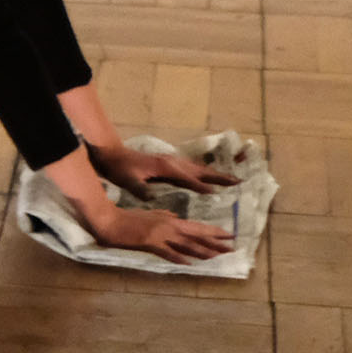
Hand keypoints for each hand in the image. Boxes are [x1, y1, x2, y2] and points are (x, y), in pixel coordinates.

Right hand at [90, 203, 235, 264]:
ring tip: (218, 256)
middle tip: (232, 247)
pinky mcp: (150, 243)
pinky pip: (168, 252)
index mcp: (170, 220)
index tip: (227, 235)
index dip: (213, 231)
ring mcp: (161, 235)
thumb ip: (163, 215)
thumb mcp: (149, 213)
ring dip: (204, 251)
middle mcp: (169, 226)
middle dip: (216, 242)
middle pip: (197, 236)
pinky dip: (179, 258)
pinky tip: (189, 263)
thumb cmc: (128, 218)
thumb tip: (176, 216)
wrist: (110, 221)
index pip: (197, 227)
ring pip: (187, 244)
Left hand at [91, 143, 237, 199]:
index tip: (217, 193)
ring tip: (231, 179)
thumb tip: (151, 198)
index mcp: (165, 167)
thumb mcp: (127, 181)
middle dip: (218, 177)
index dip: (201, 186)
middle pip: (200, 170)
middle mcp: (172, 162)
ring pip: (198, 168)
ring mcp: (172, 161)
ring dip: (215, 174)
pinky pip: (192, 168)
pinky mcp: (169, 162)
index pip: (187, 178)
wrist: (114, 154)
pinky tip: (209, 178)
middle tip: (238, 181)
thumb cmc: (120, 169)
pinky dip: (204, 172)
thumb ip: (139, 189)